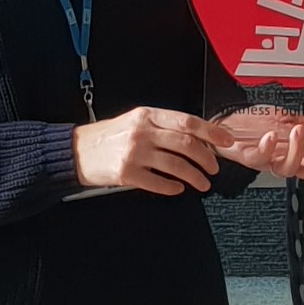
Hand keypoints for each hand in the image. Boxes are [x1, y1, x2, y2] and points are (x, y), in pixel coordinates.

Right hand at [73, 107, 220, 196]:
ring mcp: (134, 152)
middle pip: (186, 145)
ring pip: (176, 165)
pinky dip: (172, 187)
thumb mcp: (135, 120)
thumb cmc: (108, 136)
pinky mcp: (126, 173)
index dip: (211, 132)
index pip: (187, 121)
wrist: (78, 151)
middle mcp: (142, 131)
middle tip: (213, 168)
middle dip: (206, 159)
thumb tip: (195, 138)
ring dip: (194, 177)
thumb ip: (162, 126)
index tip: (225, 141)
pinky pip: (158, 182)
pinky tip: (177, 188)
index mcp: (148, 115)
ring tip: (202, 183)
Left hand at [206, 111, 303, 180]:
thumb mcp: (291, 118)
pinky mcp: (248, 157)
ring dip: (297, 149)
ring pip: (288, 169)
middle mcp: (285, 159)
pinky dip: (268, 148)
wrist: (224, 121)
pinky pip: (260, 158)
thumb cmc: (255, 122)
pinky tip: (271, 136)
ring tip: (298, 130)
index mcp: (298, 151)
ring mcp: (267, 160)